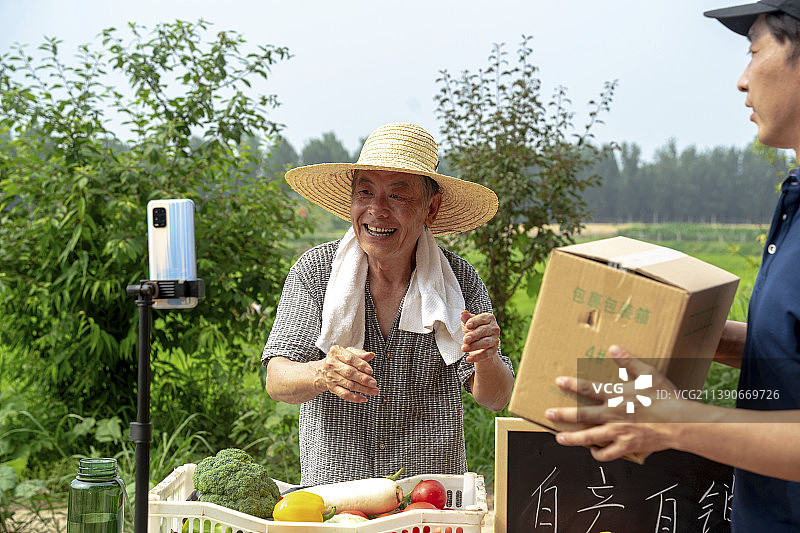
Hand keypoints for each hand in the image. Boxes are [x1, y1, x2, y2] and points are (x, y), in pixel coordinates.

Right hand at [317, 345, 379, 402]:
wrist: (323, 370)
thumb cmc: (339, 360)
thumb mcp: (348, 352)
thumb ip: (360, 354)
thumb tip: (370, 355)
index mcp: (336, 352)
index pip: (350, 359)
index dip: (361, 365)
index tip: (370, 370)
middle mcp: (332, 364)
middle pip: (350, 373)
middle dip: (363, 379)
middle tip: (374, 383)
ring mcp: (331, 377)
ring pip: (349, 384)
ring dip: (363, 389)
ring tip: (373, 390)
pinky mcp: (332, 388)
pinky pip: (344, 394)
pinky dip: (354, 398)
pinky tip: (363, 398)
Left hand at [460, 310, 500, 363]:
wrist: (479, 346)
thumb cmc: (473, 330)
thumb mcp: (468, 324)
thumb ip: (466, 319)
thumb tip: (463, 313)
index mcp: (489, 318)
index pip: (482, 319)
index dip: (474, 322)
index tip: (467, 325)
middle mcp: (494, 329)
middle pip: (484, 331)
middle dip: (473, 335)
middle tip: (465, 339)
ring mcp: (495, 340)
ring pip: (485, 343)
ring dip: (474, 346)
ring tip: (463, 348)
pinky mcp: (493, 351)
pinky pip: (486, 354)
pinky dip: (477, 357)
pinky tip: (468, 359)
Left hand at [544, 345, 683, 460]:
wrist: (679, 423)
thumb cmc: (665, 397)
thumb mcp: (648, 374)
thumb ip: (628, 361)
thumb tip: (613, 348)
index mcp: (616, 395)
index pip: (588, 388)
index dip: (571, 384)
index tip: (558, 381)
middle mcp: (613, 415)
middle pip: (581, 415)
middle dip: (563, 415)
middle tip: (548, 415)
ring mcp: (618, 433)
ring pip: (589, 438)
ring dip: (572, 439)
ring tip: (560, 438)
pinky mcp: (627, 446)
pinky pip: (608, 454)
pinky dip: (598, 454)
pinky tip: (593, 452)